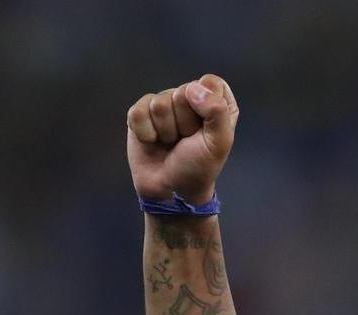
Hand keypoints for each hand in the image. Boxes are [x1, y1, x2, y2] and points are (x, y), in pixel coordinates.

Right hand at [126, 74, 238, 204]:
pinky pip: (138, 112)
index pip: (211, 83)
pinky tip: (152, 141)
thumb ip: (217, 112)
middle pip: (183, 93)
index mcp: (215, 102)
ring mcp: (164, 103)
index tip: (206, 129)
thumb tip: (193, 88)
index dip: (207, 106)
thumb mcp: (219, 143)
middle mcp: (189, 98)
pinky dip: (146, 133)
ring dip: (166, 131)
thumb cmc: (198, 166)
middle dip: (185, 123)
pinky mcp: (140, 113)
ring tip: (170, 142)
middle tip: (186, 140)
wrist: (170, 188)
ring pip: (160, 104)